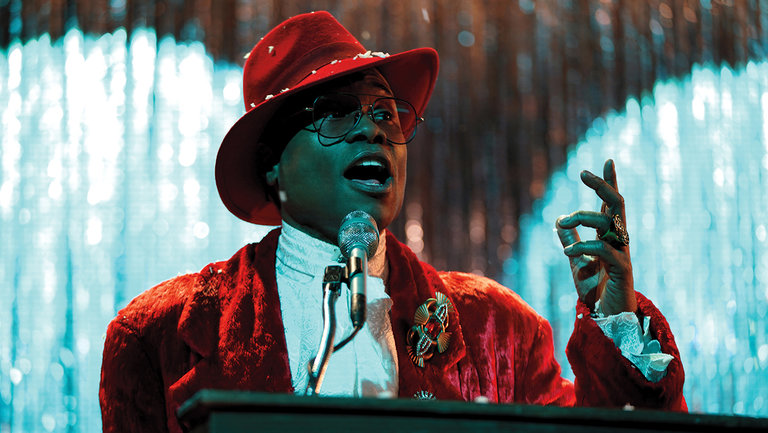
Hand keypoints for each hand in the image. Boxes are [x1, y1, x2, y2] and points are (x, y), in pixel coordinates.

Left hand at [555, 159, 635, 315]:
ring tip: (563, 221)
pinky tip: (568, 251)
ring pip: (608, 221)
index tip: (608, 160)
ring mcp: (623, 253)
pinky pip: (604, 249)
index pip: (610, 204)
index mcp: (609, 236)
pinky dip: (582, 246)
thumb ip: (570, 240)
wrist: (608, 319)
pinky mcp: (622, 269)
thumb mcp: (577, 262)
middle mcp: (619, 240)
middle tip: (583, 173)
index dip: (610, 182)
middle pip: (616, 204)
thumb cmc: (596, 290)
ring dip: (582, 216)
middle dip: (602, 185)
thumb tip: (558, 221)